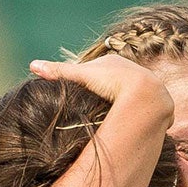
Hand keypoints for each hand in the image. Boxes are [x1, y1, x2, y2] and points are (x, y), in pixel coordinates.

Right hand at [30, 53, 171, 117]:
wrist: (144, 93)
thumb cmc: (112, 81)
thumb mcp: (81, 77)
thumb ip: (59, 72)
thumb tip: (32, 66)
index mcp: (111, 62)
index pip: (93, 72)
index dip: (83, 83)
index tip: (75, 95)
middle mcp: (129, 69)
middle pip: (110, 82)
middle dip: (102, 93)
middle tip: (91, 108)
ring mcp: (143, 83)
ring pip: (127, 95)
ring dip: (120, 104)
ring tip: (109, 119)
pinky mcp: (155, 100)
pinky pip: (142, 107)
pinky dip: (136, 114)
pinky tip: (131, 124)